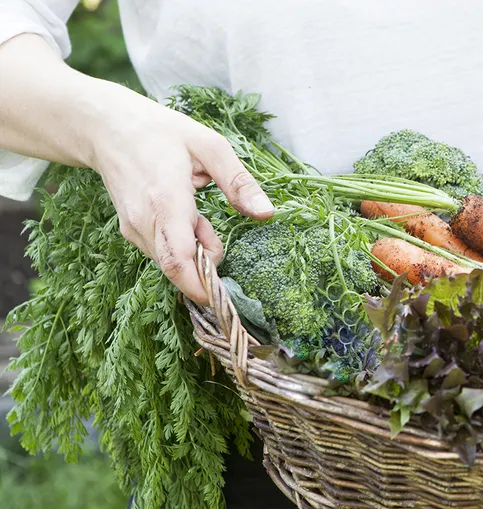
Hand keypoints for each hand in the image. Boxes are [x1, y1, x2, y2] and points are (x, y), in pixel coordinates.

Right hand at [92, 94, 274, 304]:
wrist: (105, 127)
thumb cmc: (160, 131)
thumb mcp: (209, 145)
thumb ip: (238, 182)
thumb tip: (267, 213)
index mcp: (165, 201)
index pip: (180, 262)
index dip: (203, 288)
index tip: (228, 297)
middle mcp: (144, 222)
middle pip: (179, 270)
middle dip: (207, 268)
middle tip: (217, 235)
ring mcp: (133, 230)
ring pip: (172, 263)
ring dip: (197, 253)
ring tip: (199, 215)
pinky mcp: (131, 232)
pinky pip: (163, 253)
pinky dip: (183, 247)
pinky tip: (186, 218)